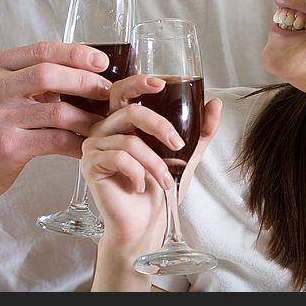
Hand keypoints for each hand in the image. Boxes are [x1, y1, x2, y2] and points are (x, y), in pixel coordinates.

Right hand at [0, 41, 112, 206]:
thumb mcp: (1, 93)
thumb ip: (32, 79)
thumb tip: (84, 70)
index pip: (42, 50)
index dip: (76, 53)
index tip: (101, 61)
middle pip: (49, 74)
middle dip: (85, 81)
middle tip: (108, 92)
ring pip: (57, 111)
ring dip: (87, 118)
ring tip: (103, 123)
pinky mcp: (8, 147)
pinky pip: (55, 141)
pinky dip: (77, 144)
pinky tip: (87, 147)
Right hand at [82, 75, 222, 248]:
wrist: (146, 222)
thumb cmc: (159, 188)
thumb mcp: (187, 155)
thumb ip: (201, 130)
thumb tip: (215, 104)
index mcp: (124, 121)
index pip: (124, 91)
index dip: (139, 82)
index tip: (162, 83)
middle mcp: (105, 129)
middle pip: (130, 112)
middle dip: (159, 126)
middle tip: (178, 145)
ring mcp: (94, 146)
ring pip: (129, 141)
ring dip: (155, 163)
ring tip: (164, 180)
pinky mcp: (89, 164)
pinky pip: (119, 159)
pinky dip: (138, 173)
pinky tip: (140, 186)